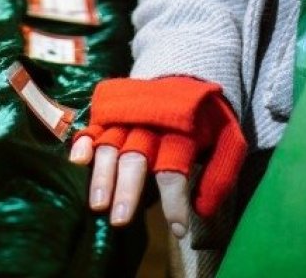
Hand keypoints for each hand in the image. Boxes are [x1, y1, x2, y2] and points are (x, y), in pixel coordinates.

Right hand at [67, 76, 246, 237]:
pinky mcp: (109, 112)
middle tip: (120, 220)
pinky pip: (92, 126)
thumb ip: (221, 173)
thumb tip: (203, 210)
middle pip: (136, 158)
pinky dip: (83, 142)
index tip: (177, 230)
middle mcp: (150, 123)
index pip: (175, 168)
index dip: (174, 200)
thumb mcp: (227, 140)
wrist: (183, 74)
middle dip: (127, 189)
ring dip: (102, 175)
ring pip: (110, 145)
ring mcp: (126, 116)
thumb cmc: (204, 119)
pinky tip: (78, 161)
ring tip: (97, 205)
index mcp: (182, 130)